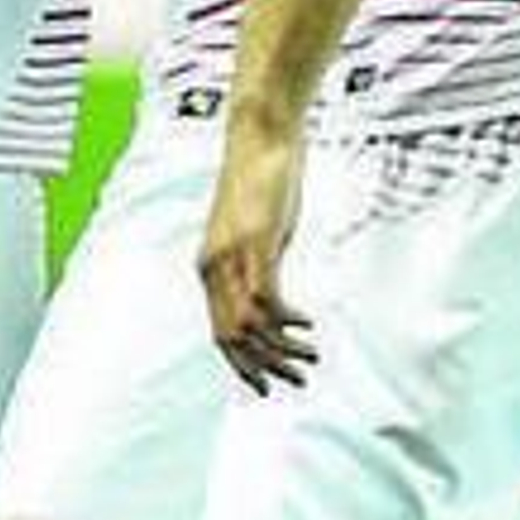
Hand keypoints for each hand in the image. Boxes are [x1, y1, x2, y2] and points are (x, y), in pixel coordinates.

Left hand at [199, 122, 317, 394]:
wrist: (260, 135)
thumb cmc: (260, 181)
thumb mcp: (255, 231)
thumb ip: (256, 264)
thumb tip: (269, 295)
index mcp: (209, 266)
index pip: (220, 332)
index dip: (243, 366)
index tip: (269, 385)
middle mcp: (215, 265)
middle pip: (232, 338)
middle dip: (264, 368)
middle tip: (297, 380)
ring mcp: (234, 254)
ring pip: (249, 326)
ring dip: (281, 350)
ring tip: (310, 359)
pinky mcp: (256, 242)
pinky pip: (265, 298)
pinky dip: (286, 321)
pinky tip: (308, 325)